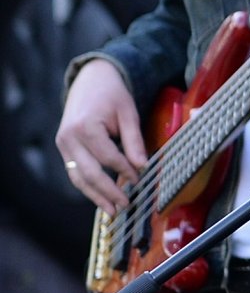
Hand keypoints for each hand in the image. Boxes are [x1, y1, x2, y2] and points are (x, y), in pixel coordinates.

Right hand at [56, 59, 147, 212]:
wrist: (90, 80)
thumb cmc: (112, 95)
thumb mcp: (128, 113)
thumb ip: (134, 140)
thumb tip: (143, 166)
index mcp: (86, 127)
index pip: (108, 157)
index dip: (125, 170)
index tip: (141, 180)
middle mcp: (69, 138)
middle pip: (89, 173)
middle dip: (108, 191)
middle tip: (126, 205)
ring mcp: (63, 144)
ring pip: (77, 177)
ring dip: (95, 196)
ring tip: (113, 211)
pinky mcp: (63, 148)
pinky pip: (74, 172)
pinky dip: (88, 186)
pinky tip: (102, 197)